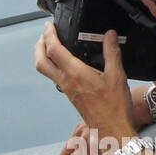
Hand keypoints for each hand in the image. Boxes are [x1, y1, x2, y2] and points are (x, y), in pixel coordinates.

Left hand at [34, 24, 135, 141]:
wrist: (111, 129)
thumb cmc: (114, 106)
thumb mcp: (117, 75)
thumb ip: (112, 53)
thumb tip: (109, 35)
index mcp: (75, 73)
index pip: (53, 50)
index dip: (49, 35)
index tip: (49, 25)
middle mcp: (66, 81)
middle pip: (41, 62)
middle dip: (38, 46)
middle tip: (44, 35)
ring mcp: (66, 90)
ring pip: (46, 71)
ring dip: (43, 56)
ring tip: (51, 46)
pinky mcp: (70, 95)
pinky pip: (55, 77)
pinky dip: (54, 66)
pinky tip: (65, 63)